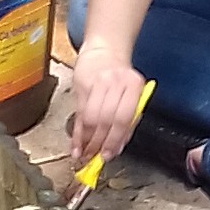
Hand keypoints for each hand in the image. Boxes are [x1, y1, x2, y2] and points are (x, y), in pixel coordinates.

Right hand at [69, 47, 148, 168]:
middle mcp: (116, 83)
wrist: (104, 51)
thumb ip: (127, 120)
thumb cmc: (120, 78)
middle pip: (106, 120)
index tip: (109, 155)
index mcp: (134, 85)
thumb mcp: (131, 95)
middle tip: (95, 158)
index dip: (115, 140)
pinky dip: (78, 133)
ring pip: (91, 118)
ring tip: (84, 154)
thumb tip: (116, 148)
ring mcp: (97, 83)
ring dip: (87, 140)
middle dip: (99, 143)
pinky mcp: (82, 85)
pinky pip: (79, 114)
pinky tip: (76, 146)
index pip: (124, 118)